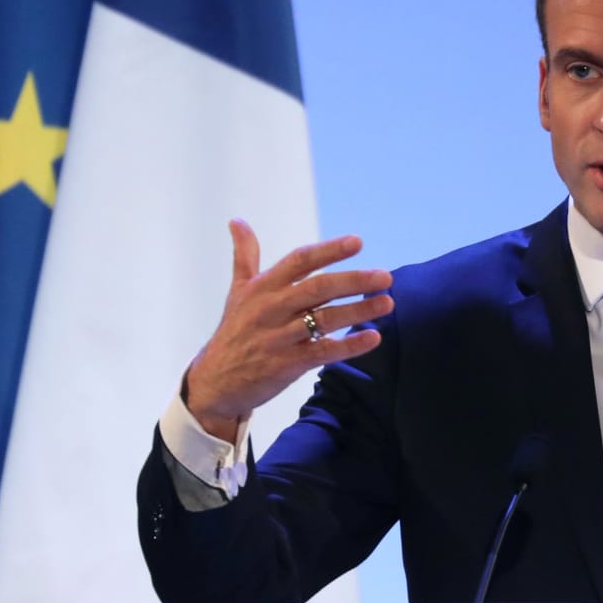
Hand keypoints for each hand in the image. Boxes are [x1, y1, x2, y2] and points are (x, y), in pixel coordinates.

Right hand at [183, 220, 393, 441]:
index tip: (357, 242)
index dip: (329, 251)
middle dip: (354, 281)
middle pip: (318, 288)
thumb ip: (245, 255)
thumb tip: (237, 220)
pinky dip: (349, 346)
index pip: (299, 261)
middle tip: (385, 277)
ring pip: (324, 319)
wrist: (215, 381)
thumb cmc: (233, 332)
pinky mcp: (286, 364)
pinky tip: (373, 337)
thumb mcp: (237, 291)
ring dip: (358, 310)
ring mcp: (279, 337)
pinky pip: (323, 352)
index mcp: (262, 287)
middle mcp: (271, 308)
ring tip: (387, 303)